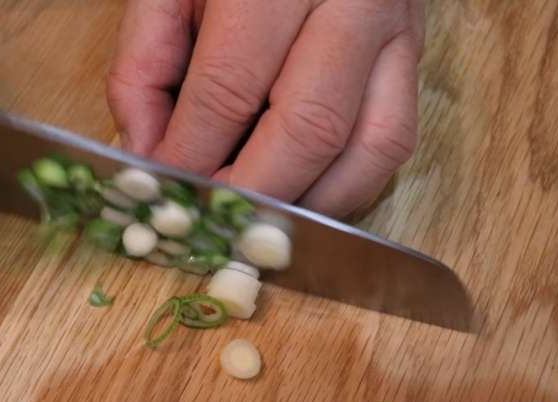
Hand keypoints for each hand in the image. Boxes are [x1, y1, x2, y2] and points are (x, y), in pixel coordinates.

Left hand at [108, 0, 423, 216]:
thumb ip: (144, 65)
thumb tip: (148, 153)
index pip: (228, 88)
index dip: (191, 155)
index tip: (165, 194)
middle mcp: (349, 1)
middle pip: (308, 128)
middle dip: (253, 194)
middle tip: (214, 223)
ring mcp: (394, 29)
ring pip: (369, 146)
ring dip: (310, 204)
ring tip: (260, 223)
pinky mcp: (413, 52)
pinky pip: (394, 139)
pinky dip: (349, 186)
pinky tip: (305, 198)